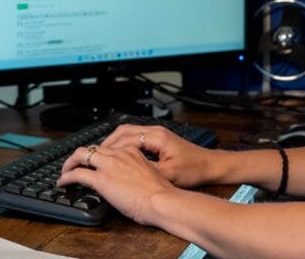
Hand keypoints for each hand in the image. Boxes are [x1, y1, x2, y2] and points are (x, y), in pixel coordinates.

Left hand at [57, 143, 175, 224]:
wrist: (162, 200)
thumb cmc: (161, 194)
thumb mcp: (148, 175)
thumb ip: (135, 171)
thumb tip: (127, 181)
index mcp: (131, 152)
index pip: (108, 148)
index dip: (97, 155)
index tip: (93, 162)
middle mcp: (119, 155)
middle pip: (92, 148)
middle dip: (80, 156)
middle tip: (74, 165)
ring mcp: (109, 165)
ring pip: (81, 154)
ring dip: (70, 163)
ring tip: (65, 172)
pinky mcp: (102, 179)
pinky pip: (78, 174)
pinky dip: (67, 177)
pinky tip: (63, 183)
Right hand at [100, 124, 215, 187]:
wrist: (210, 166)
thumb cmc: (194, 169)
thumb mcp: (169, 174)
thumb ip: (146, 171)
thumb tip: (126, 173)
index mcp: (156, 136)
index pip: (124, 136)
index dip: (108, 146)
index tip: (96, 155)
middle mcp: (155, 132)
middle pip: (123, 131)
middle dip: (107, 142)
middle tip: (93, 155)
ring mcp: (157, 134)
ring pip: (128, 133)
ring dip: (115, 143)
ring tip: (102, 156)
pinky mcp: (159, 140)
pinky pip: (135, 139)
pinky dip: (124, 146)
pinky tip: (120, 157)